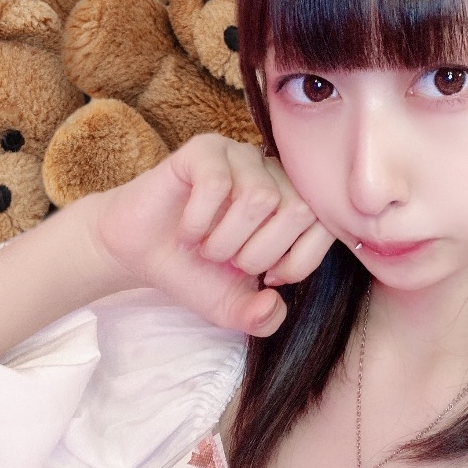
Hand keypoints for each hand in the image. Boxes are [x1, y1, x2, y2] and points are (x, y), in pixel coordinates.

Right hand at [91, 134, 334, 335]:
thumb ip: (262, 318)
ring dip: (226, 240)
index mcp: (294, 204)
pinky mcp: (205, 149)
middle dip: (259, 254)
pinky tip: (186, 232)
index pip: (326, 227)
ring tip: (205, 248)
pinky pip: (217, 183)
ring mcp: (241, 156)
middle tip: (227, 261)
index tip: (265, 277)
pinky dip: (199, 221)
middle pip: (297, 210)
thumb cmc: (195, 272)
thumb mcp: (234, 308)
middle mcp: (274, 174)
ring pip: (260, 197)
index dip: (297, 263)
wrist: (141, 254)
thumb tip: (273, 304)